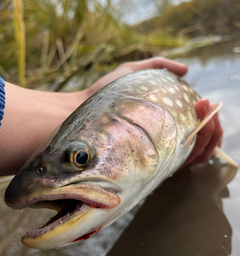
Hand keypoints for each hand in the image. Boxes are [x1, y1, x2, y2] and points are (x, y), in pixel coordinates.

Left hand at [86, 57, 222, 167]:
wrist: (86, 109)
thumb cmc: (106, 91)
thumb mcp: (133, 71)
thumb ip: (158, 65)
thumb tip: (186, 70)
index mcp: (164, 119)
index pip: (196, 125)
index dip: (208, 117)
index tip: (204, 102)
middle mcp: (164, 137)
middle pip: (201, 139)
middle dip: (212, 125)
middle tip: (206, 107)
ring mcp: (159, 151)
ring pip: (197, 151)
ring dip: (210, 134)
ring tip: (205, 113)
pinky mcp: (152, 160)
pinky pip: (184, 161)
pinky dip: (197, 149)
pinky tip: (196, 131)